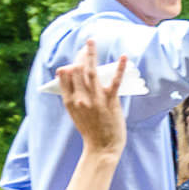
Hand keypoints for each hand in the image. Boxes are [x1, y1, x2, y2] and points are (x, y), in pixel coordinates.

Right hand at [55, 40, 127, 157]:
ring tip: (90, 41)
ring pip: (91, 70)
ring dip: (90, 53)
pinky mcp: (110, 101)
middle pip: (76, 69)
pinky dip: (120, 68)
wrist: (102, 148)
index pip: (64, 76)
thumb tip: (73, 78)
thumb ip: (73, 96)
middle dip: (80, 55)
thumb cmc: (91, 131)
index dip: (68, 66)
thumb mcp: (76, 114)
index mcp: (69, 101)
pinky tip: (123, 57)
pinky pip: (115, 81)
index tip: (73, 62)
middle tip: (85, 46)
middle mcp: (80, 97)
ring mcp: (95, 99)